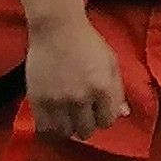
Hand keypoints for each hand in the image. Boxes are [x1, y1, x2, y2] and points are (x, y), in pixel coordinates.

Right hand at [23, 10, 128, 144]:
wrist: (56, 28)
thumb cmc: (87, 42)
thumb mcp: (111, 62)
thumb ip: (117, 90)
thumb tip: (123, 114)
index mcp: (103, 87)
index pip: (107, 121)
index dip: (104, 117)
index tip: (99, 111)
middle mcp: (81, 97)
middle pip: (86, 130)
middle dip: (87, 124)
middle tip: (83, 115)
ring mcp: (58, 100)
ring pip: (65, 133)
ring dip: (68, 128)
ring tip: (68, 118)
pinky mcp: (38, 99)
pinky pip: (44, 128)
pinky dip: (50, 127)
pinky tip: (53, 118)